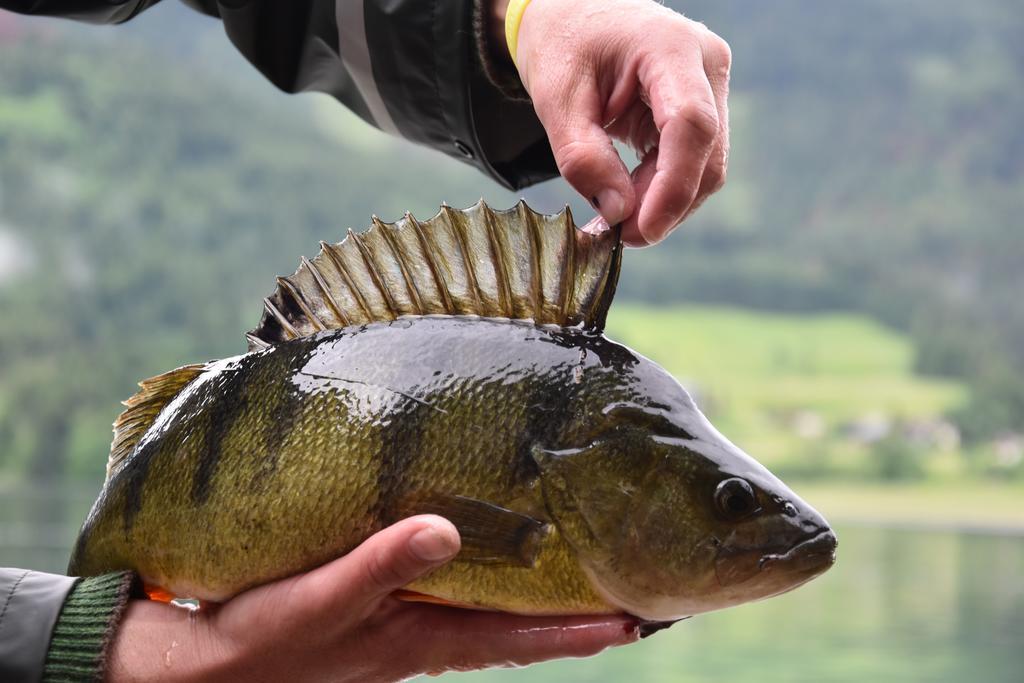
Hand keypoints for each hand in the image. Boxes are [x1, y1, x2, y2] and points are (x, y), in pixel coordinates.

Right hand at [106, 515, 638, 681]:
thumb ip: (382, 565)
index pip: (517, 637)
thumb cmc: (261, 636)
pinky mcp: (375, 610)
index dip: (577, 631)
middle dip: (568, 611)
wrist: (203, 666)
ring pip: (483, 609)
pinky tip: (475, 548)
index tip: (636, 620)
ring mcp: (400, 626)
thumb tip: (447, 528)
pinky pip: (446, 594)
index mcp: (420, 640)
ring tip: (568, 563)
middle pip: (513, 626)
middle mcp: (421, 636)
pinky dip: (477, 575)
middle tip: (620, 584)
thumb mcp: (322, 600)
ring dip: (528, 592)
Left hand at [495, 0, 730, 245]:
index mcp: (669, 46)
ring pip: (707, 166)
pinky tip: (628, 197)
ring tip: (615, 216)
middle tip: (618, 236)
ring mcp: (711, 85)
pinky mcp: (703, 107)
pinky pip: (695, 163)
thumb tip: (619, 213)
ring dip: (664, 202)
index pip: (690, 124)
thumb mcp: (556, 101)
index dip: (672, 187)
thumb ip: (583, 157)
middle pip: (706, 153)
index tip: (641, 230)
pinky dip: (663, 190)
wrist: (572, 18)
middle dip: (665, 205)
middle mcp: (705, 62)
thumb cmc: (563, 47)